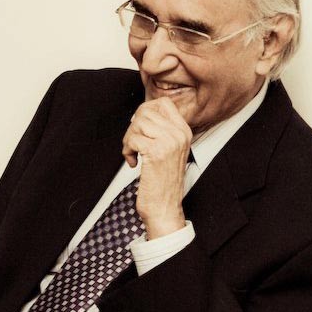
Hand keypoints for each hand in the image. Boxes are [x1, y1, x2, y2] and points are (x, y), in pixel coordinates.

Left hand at [122, 97, 192, 239]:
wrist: (165, 207)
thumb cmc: (163, 181)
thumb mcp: (168, 150)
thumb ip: (161, 130)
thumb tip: (140, 114)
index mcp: (184, 131)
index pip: (163, 103)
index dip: (145, 111)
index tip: (140, 127)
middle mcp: (179, 134)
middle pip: (146, 111)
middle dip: (132, 127)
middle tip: (133, 144)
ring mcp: (169, 142)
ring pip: (137, 123)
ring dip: (128, 139)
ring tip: (133, 154)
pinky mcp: (156, 152)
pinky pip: (132, 139)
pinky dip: (127, 151)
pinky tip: (133, 163)